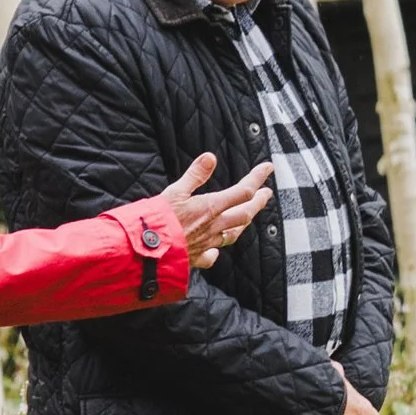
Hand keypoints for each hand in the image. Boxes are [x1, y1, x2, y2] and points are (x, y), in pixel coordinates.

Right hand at [163, 152, 273, 270]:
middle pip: (245, 214)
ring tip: (249, 216)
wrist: (147, 252)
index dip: (258, 178)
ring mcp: (207, 243)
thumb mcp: (175, 191)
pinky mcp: (196, 257)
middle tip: (267, 193)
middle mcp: (214, 226)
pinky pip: (211, 255)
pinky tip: (216, 249)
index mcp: (211, 207)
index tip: (268, 168)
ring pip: (233, 234)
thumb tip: (210, 157)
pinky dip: (216, 250)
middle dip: (258, 202)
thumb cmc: (158, 220)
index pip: (243, 191)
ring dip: (244, 223)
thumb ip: (194, 175)